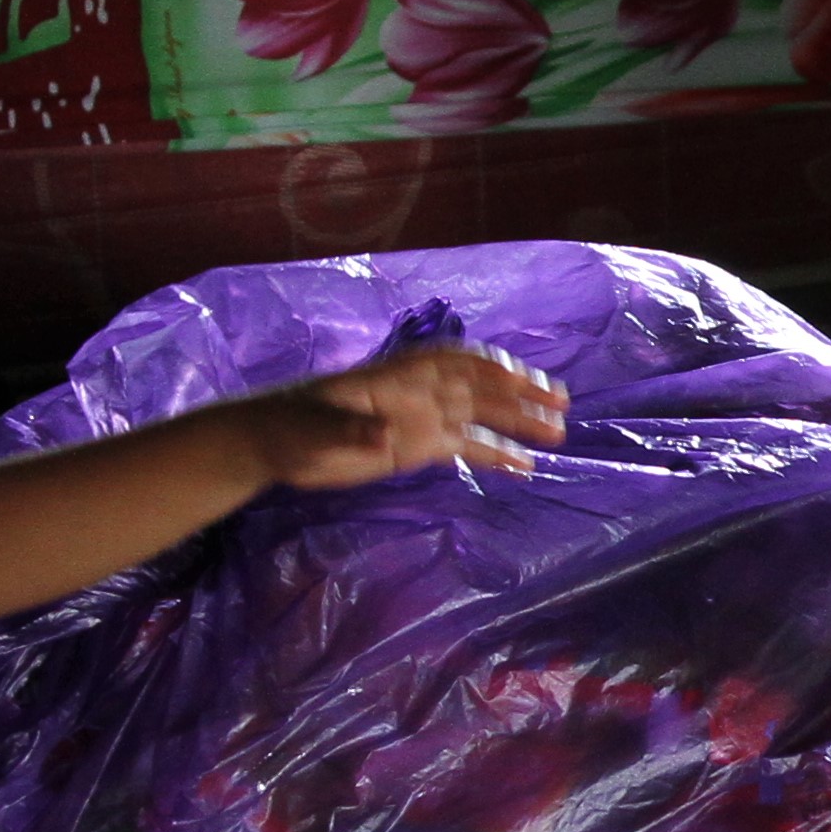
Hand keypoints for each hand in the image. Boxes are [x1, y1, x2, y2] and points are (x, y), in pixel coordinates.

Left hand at [246, 339, 571, 487]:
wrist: (270, 443)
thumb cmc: (290, 427)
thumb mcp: (315, 428)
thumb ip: (351, 429)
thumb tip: (385, 436)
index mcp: (396, 379)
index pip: (452, 364)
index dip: (489, 368)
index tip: (524, 381)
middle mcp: (416, 394)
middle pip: (477, 386)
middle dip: (519, 393)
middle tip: (560, 406)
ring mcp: (420, 419)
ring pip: (479, 414)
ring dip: (517, 420)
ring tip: (557, 434)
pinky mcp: (416, 446)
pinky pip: (465, 445)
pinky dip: (495, 454)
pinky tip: (524, 467)